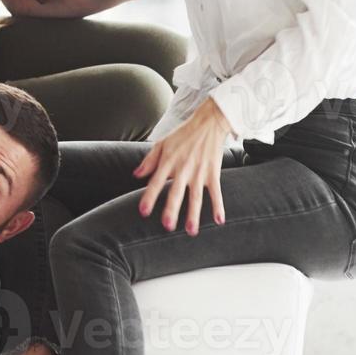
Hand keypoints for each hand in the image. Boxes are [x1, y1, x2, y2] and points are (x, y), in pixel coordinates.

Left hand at [134, 97, 232, 235]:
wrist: (208, 124)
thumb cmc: (182, 135)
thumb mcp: (162, 143)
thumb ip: (149, 161)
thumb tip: (136, 175)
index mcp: (168, 161)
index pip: (156, 182)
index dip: (149, 197)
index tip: (144, 212)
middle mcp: (183, 168)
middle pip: (176, 192)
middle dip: (172, 210)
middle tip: (168, 226)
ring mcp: (199, 172)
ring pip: (196, 197)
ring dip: (194, 214)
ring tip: (190, 231)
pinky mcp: (213, 173)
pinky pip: (216, 192)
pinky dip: (218, 206)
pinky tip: (219, 220)